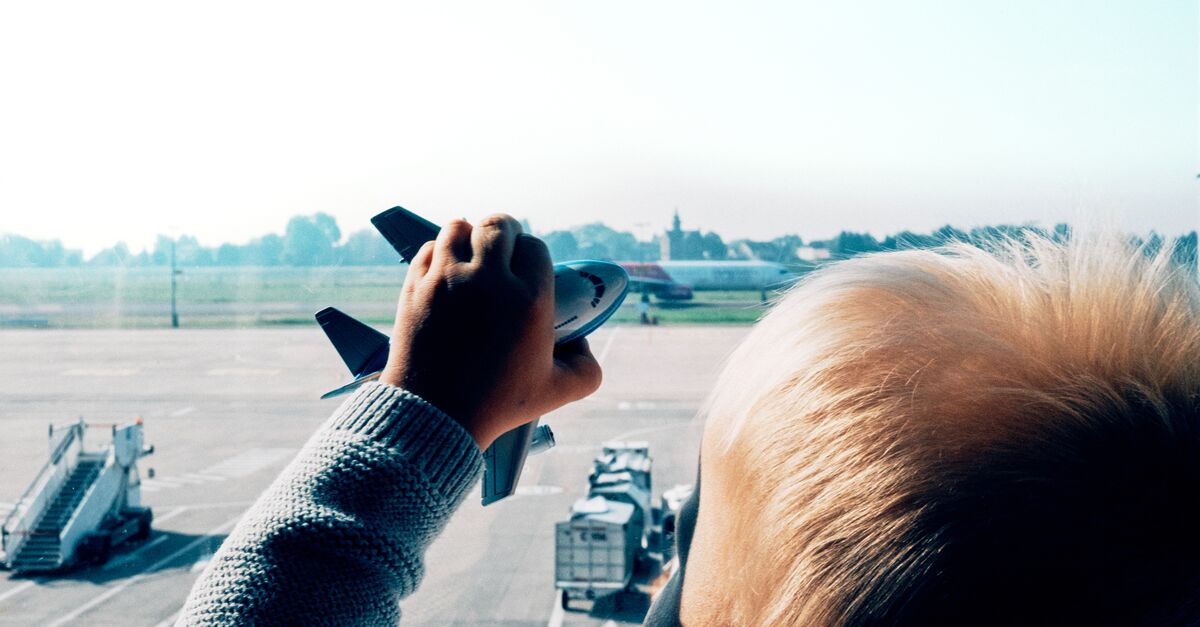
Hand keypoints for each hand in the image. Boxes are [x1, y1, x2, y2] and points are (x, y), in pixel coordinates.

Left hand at [380, 214, 602, 448]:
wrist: (434, 415)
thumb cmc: (496, 405)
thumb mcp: (557, 392)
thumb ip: (587, 368)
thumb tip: (581, 341)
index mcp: (529, 300)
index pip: (534, 248)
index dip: (532, 254)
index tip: (527, 268)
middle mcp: (489, 281)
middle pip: (498, 225)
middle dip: (505, 231)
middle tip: (503, 246)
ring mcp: (447, 280)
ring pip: (459, 227)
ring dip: (469, 235)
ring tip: (472, 251)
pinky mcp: (416, 287)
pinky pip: (429, 248)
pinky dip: (439, 252)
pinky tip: (446, 267)